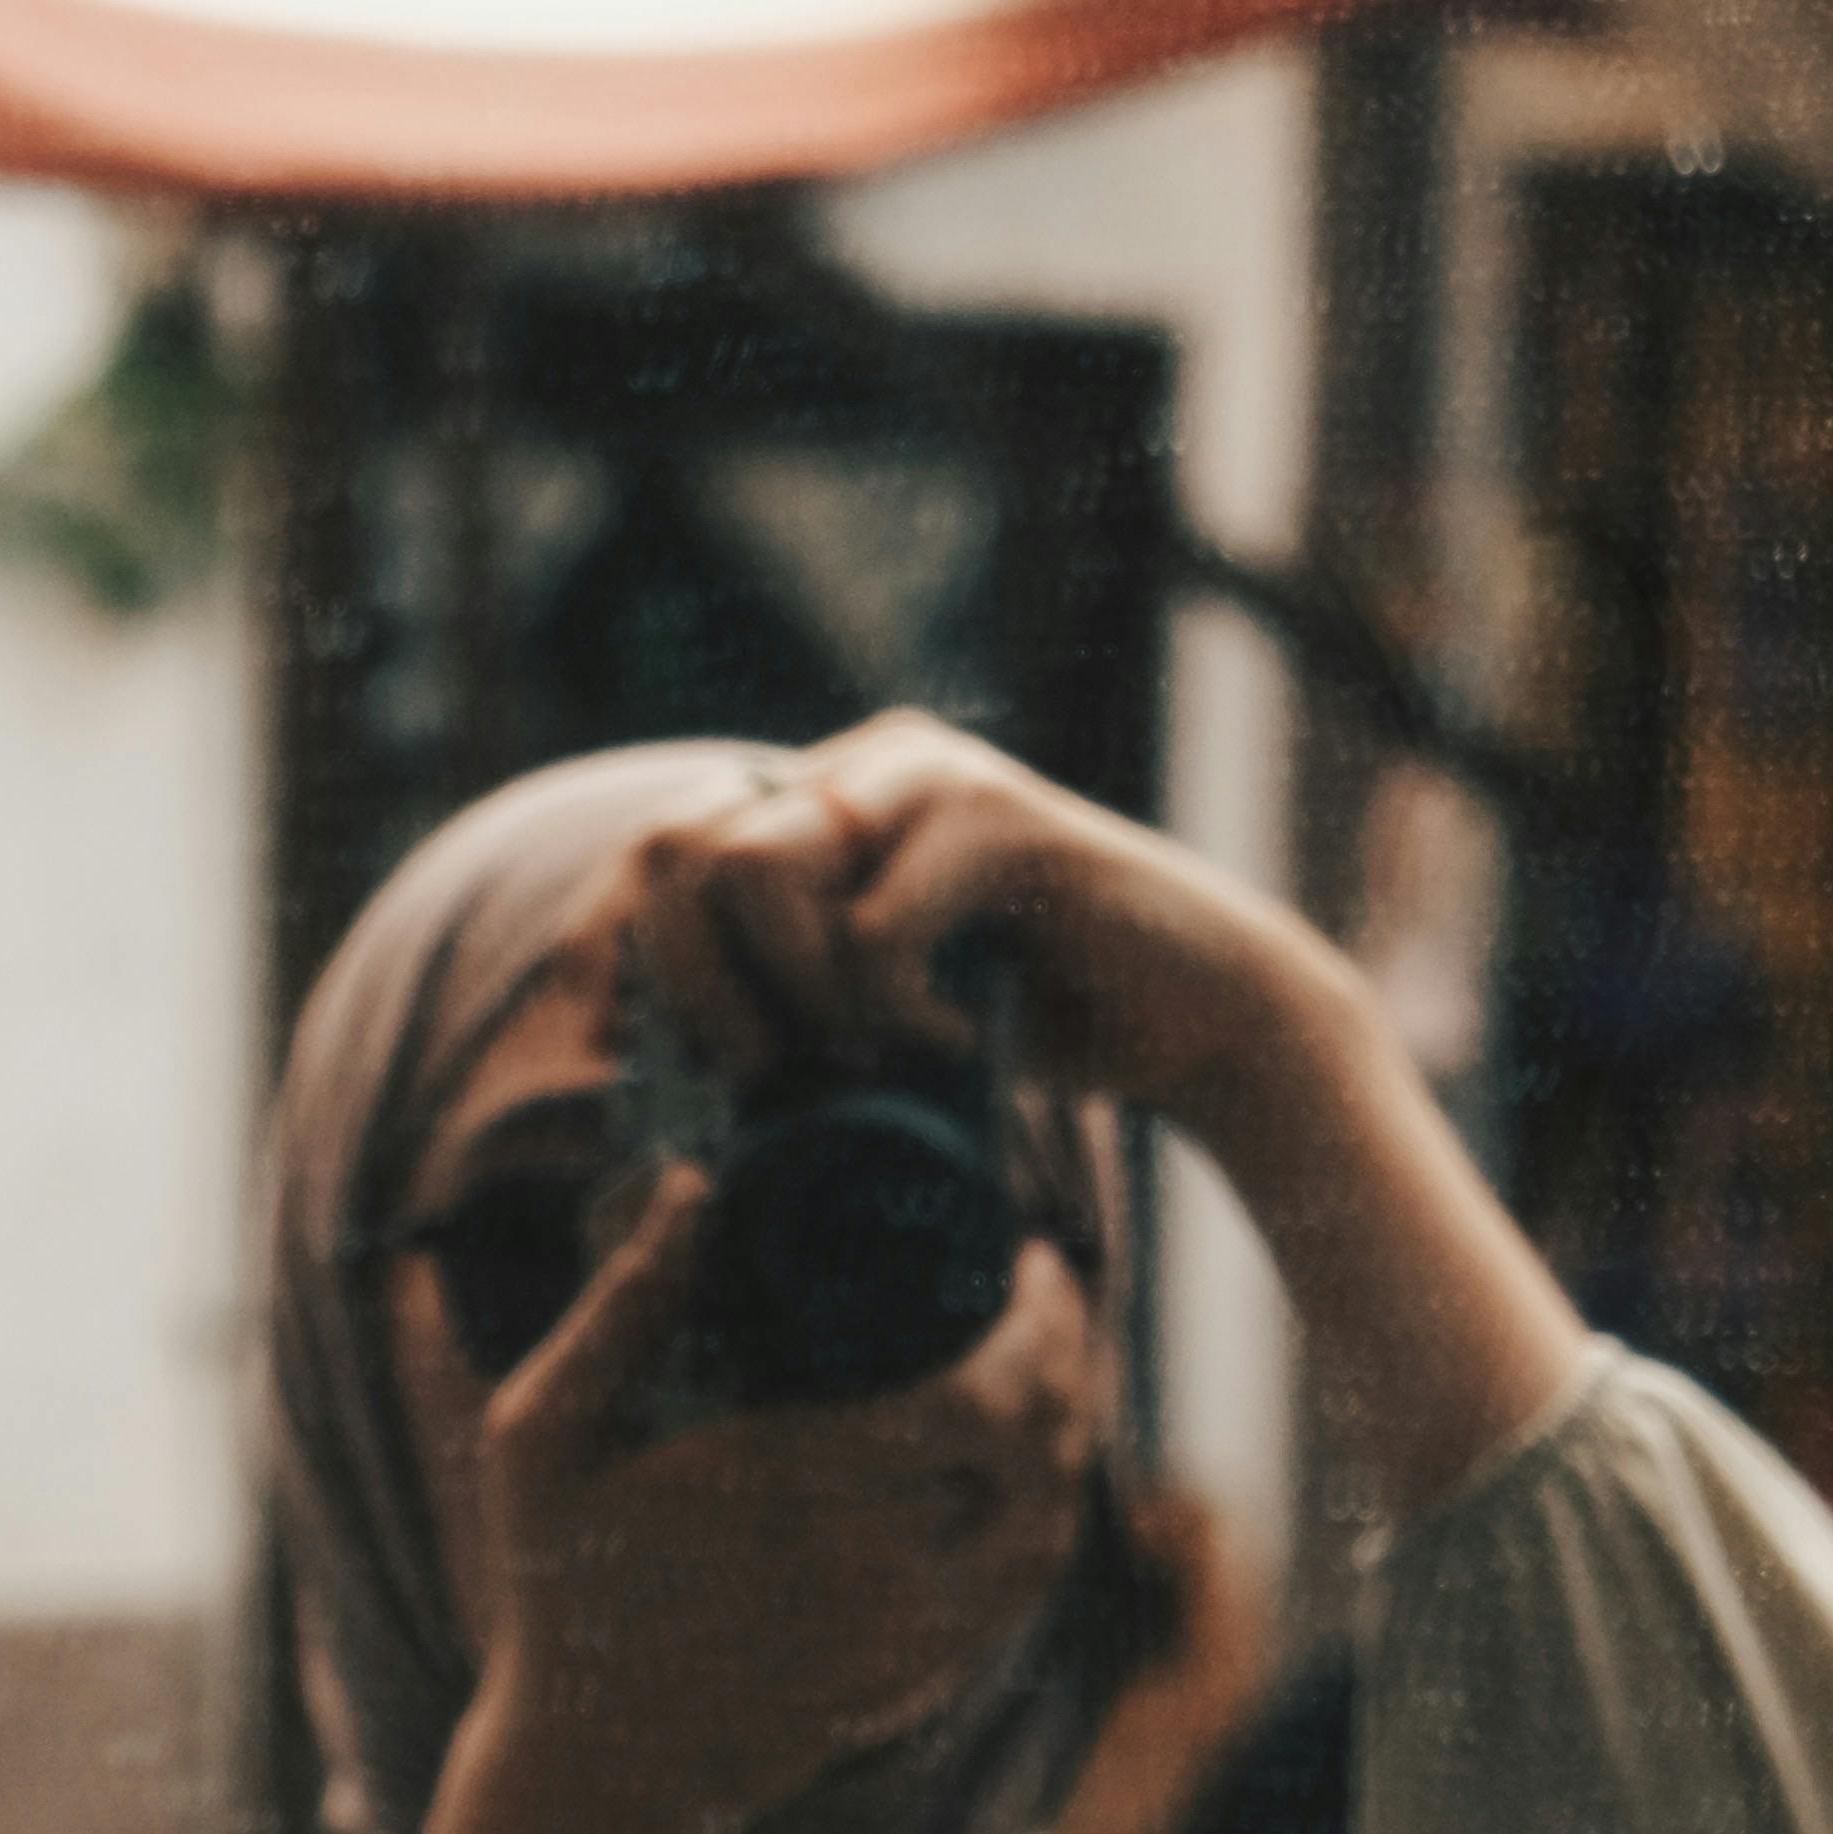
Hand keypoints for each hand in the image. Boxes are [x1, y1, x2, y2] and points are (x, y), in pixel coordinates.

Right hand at [440, 1161, 1104, 1833]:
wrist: (598, 1781)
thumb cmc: (558, 1596)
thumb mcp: (541, 1440)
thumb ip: (616, 1310)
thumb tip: (691, 1185)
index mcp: (795, 1488)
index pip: (983, 1399)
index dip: (1037, 1325)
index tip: (1028, 1260)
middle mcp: (875, 1567)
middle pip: (1040, 1451)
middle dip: (1069, 1356)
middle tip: (1047, 1292)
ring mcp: (908, 1638)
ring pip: (1051, 1522)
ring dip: (1073, 1434)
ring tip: (1055, 1363)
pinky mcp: (917, 1682)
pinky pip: (1023, 1589)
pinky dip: (1051, 1514)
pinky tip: (1036, 1466)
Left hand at [622, 710, 1326, 1132]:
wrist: (1201, 1021)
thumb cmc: (1035, 1023)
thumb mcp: (876, 998)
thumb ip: (784, 981)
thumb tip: (641, 1045)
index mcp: (826, 794)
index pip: (661, 845)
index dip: (631, 954)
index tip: (661, 1056)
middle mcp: (866, 762)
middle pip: (682, 845)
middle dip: (699, 986)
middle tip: (768, 1070)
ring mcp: (932, 778)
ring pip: (759, 870)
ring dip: (796, 993)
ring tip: (870, 1048)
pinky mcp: (998, 819)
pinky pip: (871, 926)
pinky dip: (896, 1011)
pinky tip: (955, 1041)